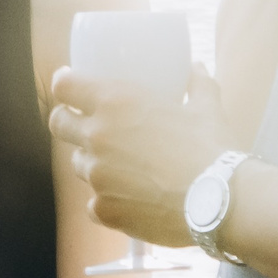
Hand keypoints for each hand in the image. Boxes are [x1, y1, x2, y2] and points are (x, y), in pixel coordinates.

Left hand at [48, 65, 228, 248]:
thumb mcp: (207, 107)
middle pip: (59, 124)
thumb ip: (197, 84)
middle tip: (83, 125)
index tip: (68, 84)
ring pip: (79, 165)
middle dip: (66, 122)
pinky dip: (107, 200)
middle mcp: (98, 136)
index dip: (64, 84)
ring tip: (120, 167)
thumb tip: (197, 68)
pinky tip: (129, 200)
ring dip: (93, 163)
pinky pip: (94, 204)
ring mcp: (97, 176)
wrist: (219, 201)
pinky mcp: (104, 209)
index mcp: (115, 102)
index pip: (64, 87)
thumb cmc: (212, 149)